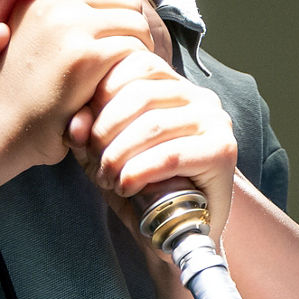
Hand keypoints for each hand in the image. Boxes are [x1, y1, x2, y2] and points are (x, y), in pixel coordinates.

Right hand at [0, 0, 157, 169]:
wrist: (0, 123)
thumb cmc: (22, 78)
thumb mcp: (35, 22)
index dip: (118, 4)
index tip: (114, 27)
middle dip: (130, 24)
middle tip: (124, 49)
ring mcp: (69, 26)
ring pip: (135, 22)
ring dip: (136, 46)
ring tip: (122, 65)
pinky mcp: (85, 56)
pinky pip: (134, 49)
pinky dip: (133, 67)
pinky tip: (117, 80)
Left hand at [72, 48, 238, 239]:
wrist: (181, 234)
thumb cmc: (144, 188)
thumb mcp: (105, 154)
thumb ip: (87, 134)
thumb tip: (76, 124)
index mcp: (174, 86)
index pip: (135, 64)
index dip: (102, 94)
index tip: (86, 130)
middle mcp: (199, 96)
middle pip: (140, 94)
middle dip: (105, 130)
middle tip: (96, 162)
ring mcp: (214, 122)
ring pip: (153, 125)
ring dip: (118, 155)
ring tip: (108, 179)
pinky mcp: (222, 151)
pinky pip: (171, 155)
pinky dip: (139, 171)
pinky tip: (126, 187)